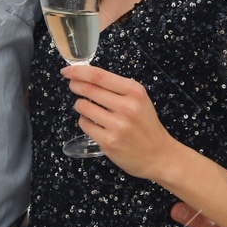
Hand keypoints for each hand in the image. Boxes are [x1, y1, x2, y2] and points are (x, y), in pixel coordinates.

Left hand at [62, 64, 182, 182]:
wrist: (159, 155)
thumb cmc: (146, 126)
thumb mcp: (140, 100)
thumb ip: (117, 88)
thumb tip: (86, 77)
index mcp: (135, 92)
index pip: (99, 76)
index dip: (79, 72)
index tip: (68, 71)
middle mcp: (127, 107)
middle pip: (89, 89)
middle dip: (76, 85)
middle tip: (73, 85)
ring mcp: (117, 125)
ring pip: (83, 107)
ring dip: (80, 105)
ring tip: (88, 108)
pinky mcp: (108, 141)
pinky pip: (85, 124)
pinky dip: (85, 121)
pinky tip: (94, 123)